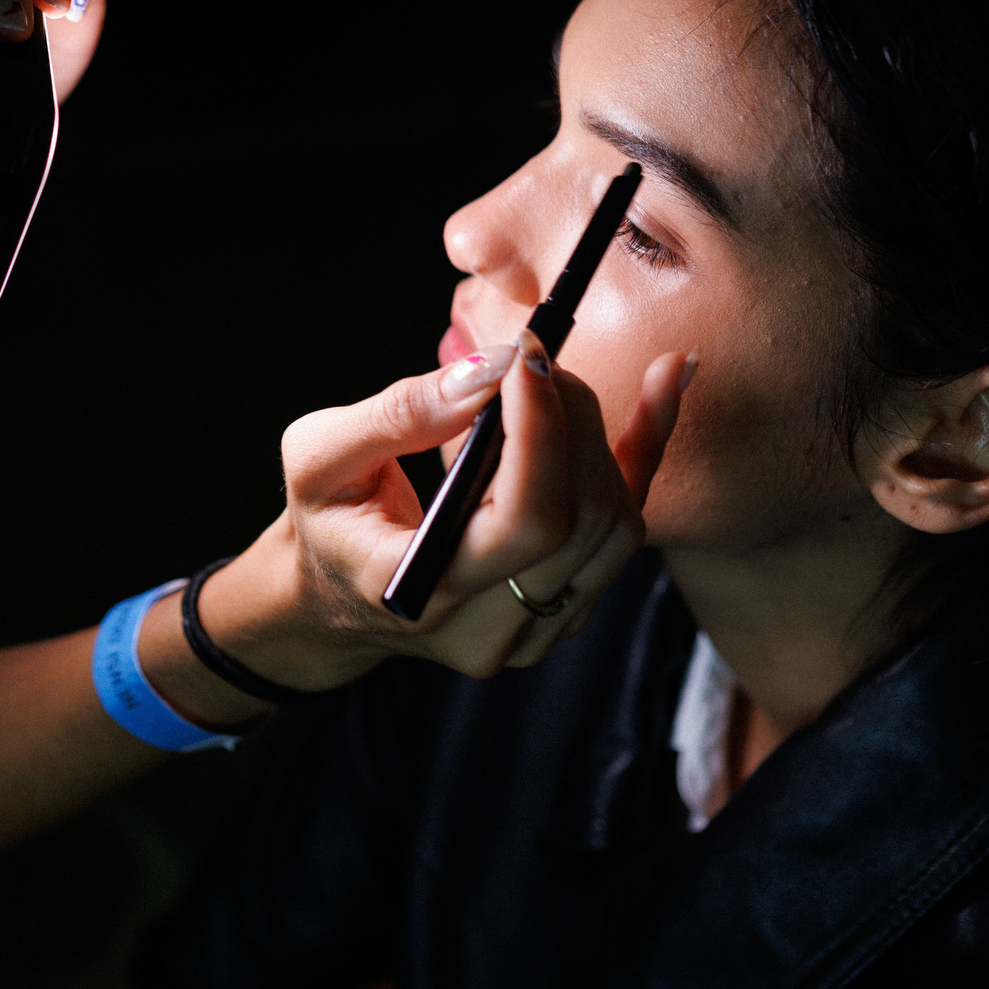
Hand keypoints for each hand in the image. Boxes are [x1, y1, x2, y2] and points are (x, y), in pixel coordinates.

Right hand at [193, 340, 694, 694]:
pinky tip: (669, 378)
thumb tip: (487, 371)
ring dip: (597, 436)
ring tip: (551, 381)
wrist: (334, 599)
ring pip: (615, 527)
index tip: (524, 357)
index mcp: (418, 595)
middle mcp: (484, 630)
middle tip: (532, 359)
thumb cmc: (326, 521)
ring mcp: (532, 632)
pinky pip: (626, 529)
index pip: (524, 524)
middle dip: (568, 419)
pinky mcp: (564, 611)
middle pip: (580, 521)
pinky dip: (644, 451)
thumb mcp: (318, 456)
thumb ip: (400, 414)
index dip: (542, 432)